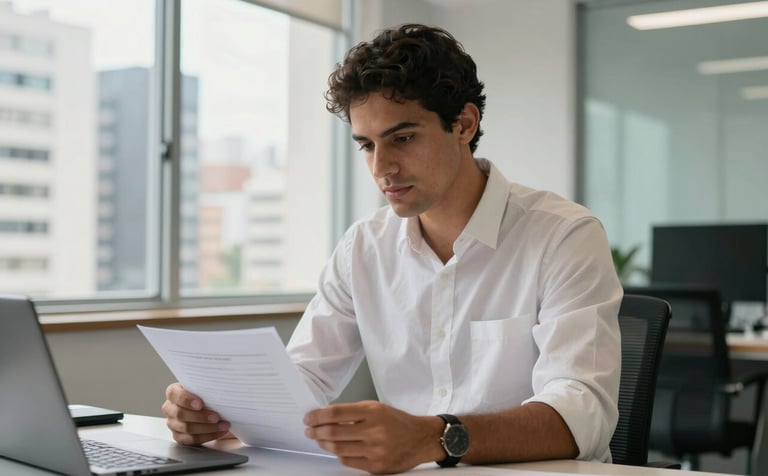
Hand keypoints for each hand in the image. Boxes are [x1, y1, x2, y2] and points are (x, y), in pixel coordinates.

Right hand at [162, 383, 231, 444]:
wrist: (210, 406)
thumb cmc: (206, 394)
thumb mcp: (205, 386)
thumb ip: (206, 386)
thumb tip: (220, 384)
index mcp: (174, 392)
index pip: (174, 394)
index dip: (186, 400)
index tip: (200, 404)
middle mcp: (170, 408)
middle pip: (181, 414)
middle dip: (201, 416)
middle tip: (217, 417)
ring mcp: (173, 423)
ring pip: (187, 428)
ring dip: (208, 428)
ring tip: (223, 425)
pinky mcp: (179, 436)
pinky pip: (192, 439)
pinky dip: (208, 436)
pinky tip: (219, 432)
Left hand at [303, 400, 443, 473]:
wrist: (421, 439)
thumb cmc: (398, 422)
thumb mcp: (377, 408)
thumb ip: (354, 412)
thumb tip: (327, 417)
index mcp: (373, 412)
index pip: (336, 413)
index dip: (318, 416)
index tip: (309, 418)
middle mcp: (373, 430)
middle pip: (334, 432)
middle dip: (316, 431)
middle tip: (309, 430)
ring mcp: (375, 450)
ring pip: (338, 449)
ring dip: (324, 444)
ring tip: (319, 439)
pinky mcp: (376, 466)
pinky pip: (348, 462)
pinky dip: (339, 455)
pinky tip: (336, 449)